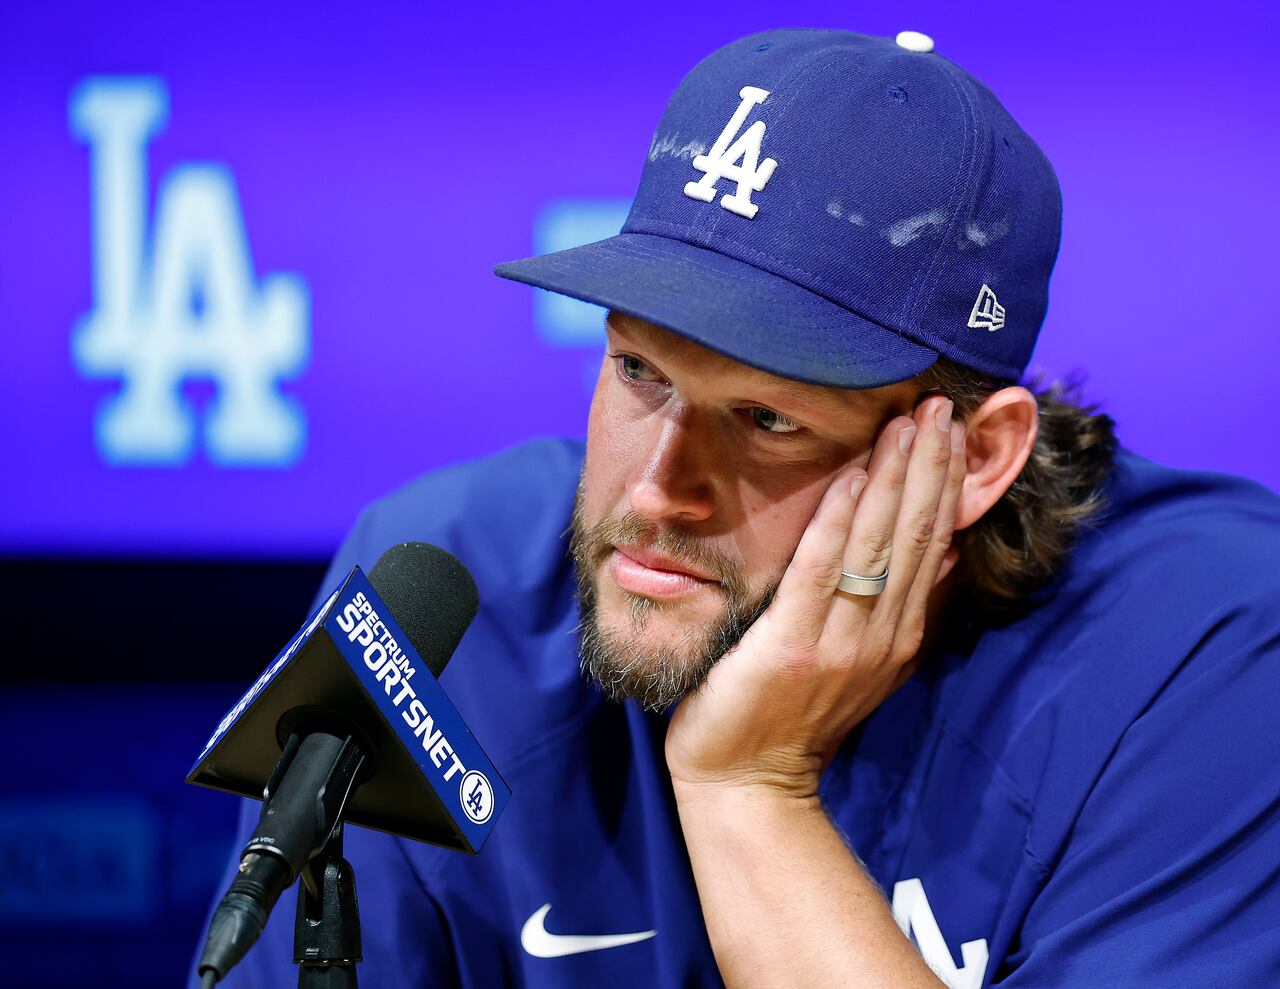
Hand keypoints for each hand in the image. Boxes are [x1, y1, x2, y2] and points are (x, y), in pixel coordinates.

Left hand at [665, 395, 966, 799]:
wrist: (747, 781)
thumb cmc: (790, 715)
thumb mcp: (859, 662)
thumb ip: (897, 611)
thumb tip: (941, 556)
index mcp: (897, 636)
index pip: (930, 544)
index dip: (944, 484)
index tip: (952, 429)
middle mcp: (881, 636)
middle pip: (915, 536)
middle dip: (930, 466)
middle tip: (941, 404)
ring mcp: (840, 642)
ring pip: (879, 546)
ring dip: (896, 478)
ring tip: (909, 422)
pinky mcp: (793, 646)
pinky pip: (821, 571)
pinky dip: (839, 519)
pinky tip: (851, 474)